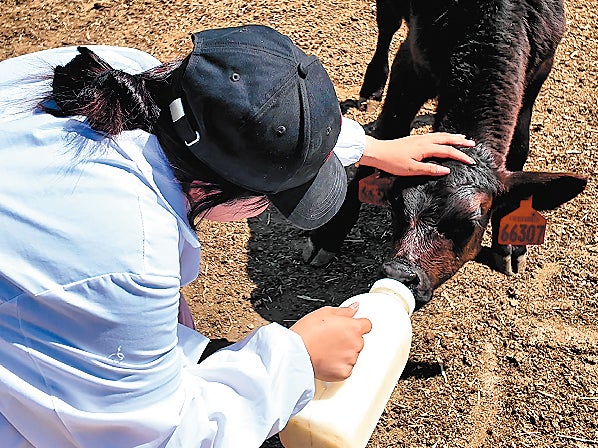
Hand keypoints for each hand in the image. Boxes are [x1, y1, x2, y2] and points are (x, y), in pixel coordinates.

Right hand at [290, 303, 371, 381]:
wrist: (296, 352)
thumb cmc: (307, 332)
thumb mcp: (325, 312)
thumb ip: (344, 311)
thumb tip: (355, 307)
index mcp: (353, 327)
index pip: (367, 325)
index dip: (357, 326)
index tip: (349, 328)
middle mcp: (356, 343)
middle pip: (358, 341)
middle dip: (348, 340)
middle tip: (332, 340)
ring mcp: (351, 359)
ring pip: (352, 355)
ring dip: (344, 353)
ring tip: (327, 350)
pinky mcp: (344, 372)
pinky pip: (346, 369)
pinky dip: (339, 366)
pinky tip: (327, 360)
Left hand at [359, 132, 475, 175]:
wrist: (377, 152)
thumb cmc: (392, 162)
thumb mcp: (411, 170)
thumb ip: (430, 169)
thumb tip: (446, 170)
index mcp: (425, 148)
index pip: (448, 151)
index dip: (461, 156)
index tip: (472, 161)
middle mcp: (424, 140)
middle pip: (447, 139)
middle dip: (461, 141)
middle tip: (473, 144)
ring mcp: (419, 138)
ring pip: (440, 135)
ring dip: (453, 137)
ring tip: (462, 138)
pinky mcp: (414, 139)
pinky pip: (433, 135)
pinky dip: (443, 136)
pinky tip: (442, 138)